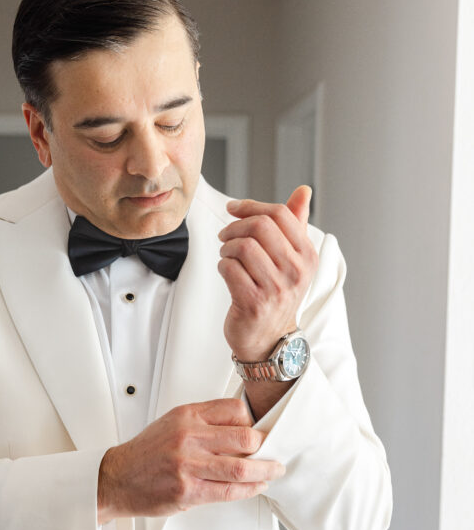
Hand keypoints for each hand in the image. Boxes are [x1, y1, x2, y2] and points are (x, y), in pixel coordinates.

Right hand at [97, 399, 284, 522]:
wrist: (117, 478)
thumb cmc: (147, 452)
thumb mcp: (173, 423)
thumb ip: (205, 421)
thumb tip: (243, 426)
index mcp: (188, 415)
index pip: (236, 410)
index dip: (255, 422)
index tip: (261, 432)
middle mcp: (189, 437)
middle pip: (245, 438)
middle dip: (265, 448)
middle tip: (272, 453)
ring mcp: (188, 465)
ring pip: (241, 468)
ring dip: (265, 471)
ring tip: (273, 471)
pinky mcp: (188, 491)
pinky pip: (229, 491)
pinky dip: (249, 490)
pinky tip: (256, 487)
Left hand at [217, 186, 317, 361]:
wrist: (269, 338)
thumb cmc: (276, 293)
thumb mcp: (292, 259)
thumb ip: (296, 223)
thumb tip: (303, 190)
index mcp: (307, 256)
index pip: (280, 214)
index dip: (251, 206)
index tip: (233, 209)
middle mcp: (296, 271)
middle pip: (260, 227)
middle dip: (235, 226)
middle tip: (226, 235)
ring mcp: (276, 289)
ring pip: (242, 246)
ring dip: (226, 247)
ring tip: (227, 255)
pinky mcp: (254, 303)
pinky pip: (229, 268)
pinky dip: (222, 265)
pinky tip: (226, 272)